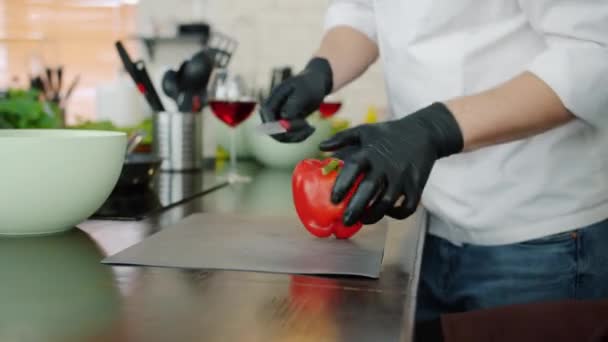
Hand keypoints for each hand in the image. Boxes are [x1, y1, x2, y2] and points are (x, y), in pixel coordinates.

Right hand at [260, 57, 332, 142]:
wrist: (316, 83)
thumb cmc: (311, 84)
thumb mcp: (305, 92)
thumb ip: (294, 103)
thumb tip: (284, 117)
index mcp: (274, 98)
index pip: (267, 115)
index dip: (276, 125)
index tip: (294, 127)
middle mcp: (273, 109)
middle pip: (271, 129)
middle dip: (289, 134)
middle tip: (308, 128)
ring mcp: (279, 117)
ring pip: (281, 136)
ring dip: (297, 136)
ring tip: (312, 128)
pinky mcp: (287, 124)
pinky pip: (289, 136)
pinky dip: (300, 136)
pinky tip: (312, 129)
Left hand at [319, 103, 463, 225]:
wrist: (424, 132)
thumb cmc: (388, 133)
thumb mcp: (365, 131)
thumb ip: (342, 138)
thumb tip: (320, 147)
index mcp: (371, 152)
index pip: (353, 168)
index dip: (342, 185)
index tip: (333, 200)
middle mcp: (386, 165)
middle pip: (369, 191)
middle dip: (355, 208)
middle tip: (345, 220)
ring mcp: (403, 176)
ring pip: (387, 203)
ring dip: (373, 215)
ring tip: (362, 220)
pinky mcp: (417, 185)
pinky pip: (408, 207)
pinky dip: (397, 214)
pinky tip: (387, 214)